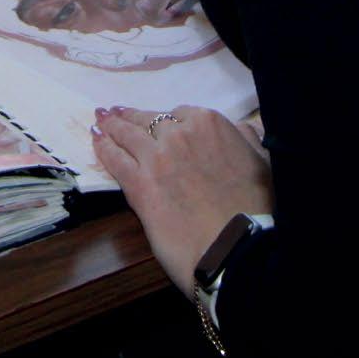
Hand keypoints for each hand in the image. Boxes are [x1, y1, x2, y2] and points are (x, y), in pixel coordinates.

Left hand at [92, 105, 272, 294]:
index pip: (181, 114)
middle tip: (116, 112)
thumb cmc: (256, 207)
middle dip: (132, 116)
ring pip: (128, 135)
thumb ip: (247, 138)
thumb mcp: (262, 161)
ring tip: (101, 119)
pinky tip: (96, 140)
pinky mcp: (138, 184)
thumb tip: (242, 127)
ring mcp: (155, 157)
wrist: (235, 245)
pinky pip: (116, 160)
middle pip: (149, 120)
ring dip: (112, 126)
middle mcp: (178, 134)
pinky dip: (104, 148)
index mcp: (209, 124)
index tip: (161, 124)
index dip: (170, 122)